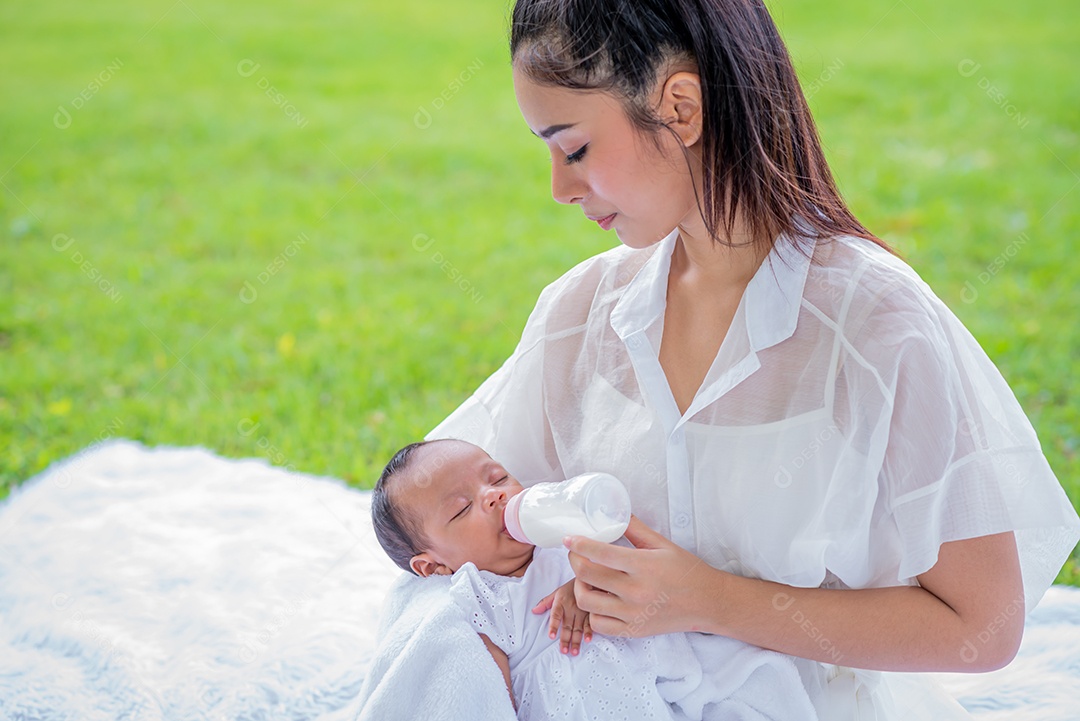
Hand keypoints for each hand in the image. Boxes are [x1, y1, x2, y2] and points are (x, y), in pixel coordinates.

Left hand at [531, 578, 592, 655]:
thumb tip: (534, 611)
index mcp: (561, 603)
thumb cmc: (571, 588)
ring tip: (574, 651)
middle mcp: (571, 608)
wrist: (588, 580)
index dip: (554, 626)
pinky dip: (589, 632)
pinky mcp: (590, 613)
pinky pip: (589, 623)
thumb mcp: (556, 593)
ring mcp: (582, 611)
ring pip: (578, 628)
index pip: (556, 615)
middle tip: (564, 651)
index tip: (552, 636)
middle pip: (567, 626)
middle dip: (566, 640)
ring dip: (576, 640)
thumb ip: (545, 603)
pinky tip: (588, 640)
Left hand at [564, 514, 722, 637]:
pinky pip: (599, 623)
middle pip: (586, 575)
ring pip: (586, 601)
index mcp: (642, 565)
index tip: (569, 538)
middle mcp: (635, 591)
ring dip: (580, 586)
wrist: (707, 602)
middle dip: (574, 560)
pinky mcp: (633, 631)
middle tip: (576, 554)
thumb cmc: (685, 571)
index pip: (599, 552)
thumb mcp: (662, 544)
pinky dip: (593, 611)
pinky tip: (600, 599)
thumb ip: (636, 528)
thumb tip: (616, 511)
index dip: (578, 543)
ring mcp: (632, 614)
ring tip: (588, 578)